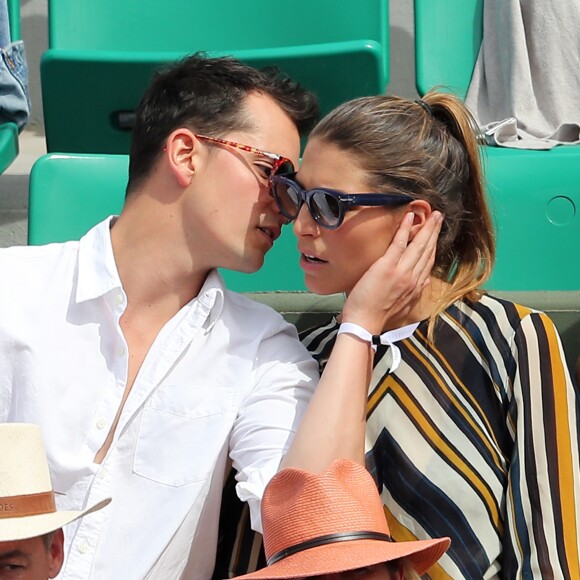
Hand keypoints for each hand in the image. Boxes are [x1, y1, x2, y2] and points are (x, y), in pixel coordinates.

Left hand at [341, 210, 442, 333]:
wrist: (365, 323)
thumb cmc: (378, 317)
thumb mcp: (404, 307)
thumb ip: (414, 294)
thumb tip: (425, 282)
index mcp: (416, 287)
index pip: (428, 262)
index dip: (434, 246)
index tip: (437, 234)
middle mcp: (413, 278)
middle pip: (427, 250)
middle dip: (434, 232)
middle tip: (439, 217)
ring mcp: (402, 271)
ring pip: (418, 245)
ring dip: (427, 227)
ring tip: (433, 214)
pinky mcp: (387, 266)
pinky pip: (399, 243)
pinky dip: (405, 229)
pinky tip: (410, 216)